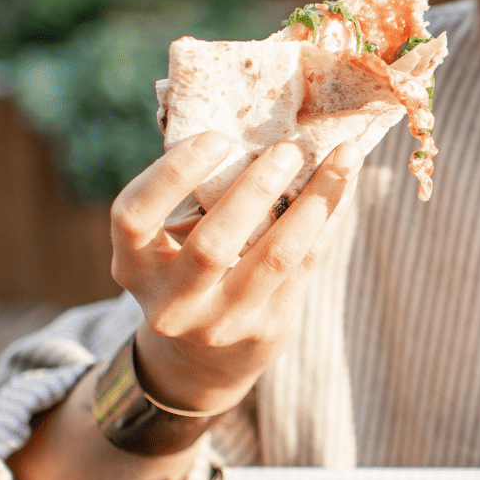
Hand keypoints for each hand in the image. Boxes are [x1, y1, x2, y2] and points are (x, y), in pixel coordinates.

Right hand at [109, 132, 362, 413]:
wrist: (201, 361)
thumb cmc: (185, 271)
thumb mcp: (167, 242)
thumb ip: (196, 195)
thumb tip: (254, 118)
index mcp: (133, 265)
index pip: (134, 216)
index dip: (172, 174)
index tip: (217, 137)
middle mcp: (171, 302)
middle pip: (213, 245)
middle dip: (255, 190)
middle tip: (288, 148)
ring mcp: (222, 321)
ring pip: (276, 257)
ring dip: (314, 201)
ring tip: (342, 157)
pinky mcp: (268, 326)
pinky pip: (307, 264)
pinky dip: (329, 219)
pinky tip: (346, 184)